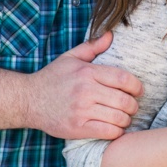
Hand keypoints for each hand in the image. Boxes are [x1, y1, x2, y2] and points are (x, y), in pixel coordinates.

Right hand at [26, 31, 142, 139]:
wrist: (28, 100)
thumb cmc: (52, 78)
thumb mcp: (70, 58)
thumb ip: (92, 47)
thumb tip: (111, 34)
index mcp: (87, 72)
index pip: (123, 79)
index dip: (136, 86)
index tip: (138, 91)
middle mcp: (85, 91)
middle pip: (124, 100)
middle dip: (133, 105)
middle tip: (132, 107)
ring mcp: (81, 110)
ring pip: (118, 118)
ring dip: (126, 119)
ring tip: (123, 118)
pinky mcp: (77, 128)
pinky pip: (108, 132)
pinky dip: (116, 131)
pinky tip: (113, 127)